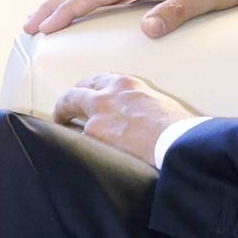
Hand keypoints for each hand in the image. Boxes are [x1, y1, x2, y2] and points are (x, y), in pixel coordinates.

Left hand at [52, 73, 195, 165]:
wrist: (176, 141)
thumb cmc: (176, 125)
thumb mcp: (157, 101)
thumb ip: (137, 102)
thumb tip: (134, 115)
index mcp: (124, 84)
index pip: (96, 81)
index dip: (85, 90)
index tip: (81, 95)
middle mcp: (106, 96)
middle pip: (74, 95)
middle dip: (64, 105)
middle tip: (61, 115)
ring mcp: (97, 118)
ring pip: (72, 119)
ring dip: (69, 128)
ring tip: (68, 139)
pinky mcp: (94, 139)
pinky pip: (78, 142)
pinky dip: (79, 148)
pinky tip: (79, 155)